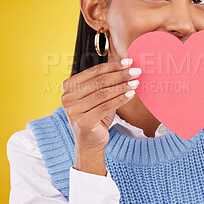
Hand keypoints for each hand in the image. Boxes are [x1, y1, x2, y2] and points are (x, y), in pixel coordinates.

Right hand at [61, 58, 140, 172]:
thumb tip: (126, 67)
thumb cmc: (95, 115)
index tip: (128, 62)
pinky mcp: (83, 122)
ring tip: (136, 82)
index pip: (94, 72)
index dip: (112, 66)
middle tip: (136, 71)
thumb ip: (105, 82)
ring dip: (122, 87)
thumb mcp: (97, 96)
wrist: (89, 141)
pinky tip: (131, 95)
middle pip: (99, 82)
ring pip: (104, 94)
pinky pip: (106, 107)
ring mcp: (73, 110)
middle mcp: (67, 97)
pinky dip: (120, 99)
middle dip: (120, 75)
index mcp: (68, 87)